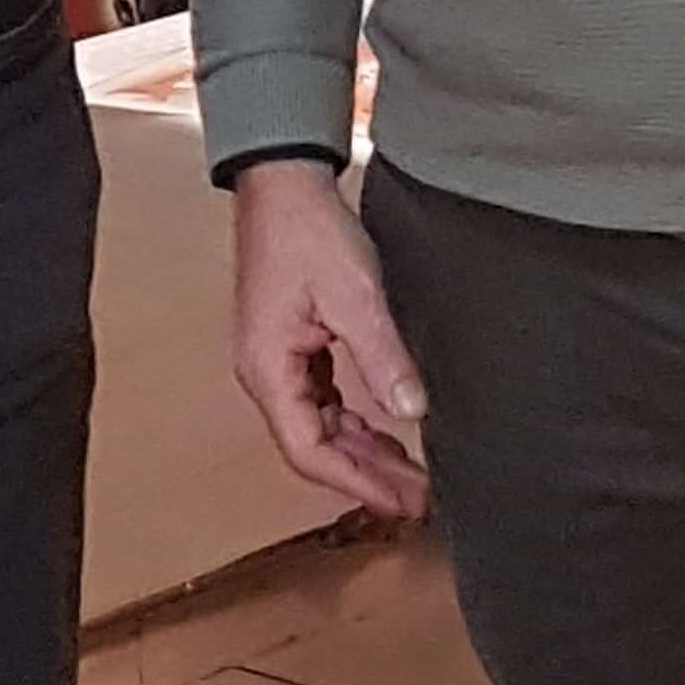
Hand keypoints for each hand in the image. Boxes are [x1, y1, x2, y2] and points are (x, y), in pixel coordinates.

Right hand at [230, 158, 430, 523]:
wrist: (284, 182)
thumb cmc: (308, 230)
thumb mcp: (355, 293)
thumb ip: (382, 356)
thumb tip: (412, 411)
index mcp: (269, 370)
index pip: (309, 451)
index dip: (356, 483)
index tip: (400, 502)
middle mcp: (266, 374)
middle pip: (314, 446)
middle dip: (366, 474)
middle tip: (418, 499)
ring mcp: (277, 360)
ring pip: (320, 425)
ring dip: (363, 450)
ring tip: (410, 473)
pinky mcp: (293, 344)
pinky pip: (322, 398)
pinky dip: (354, 419)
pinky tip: (385, 427)